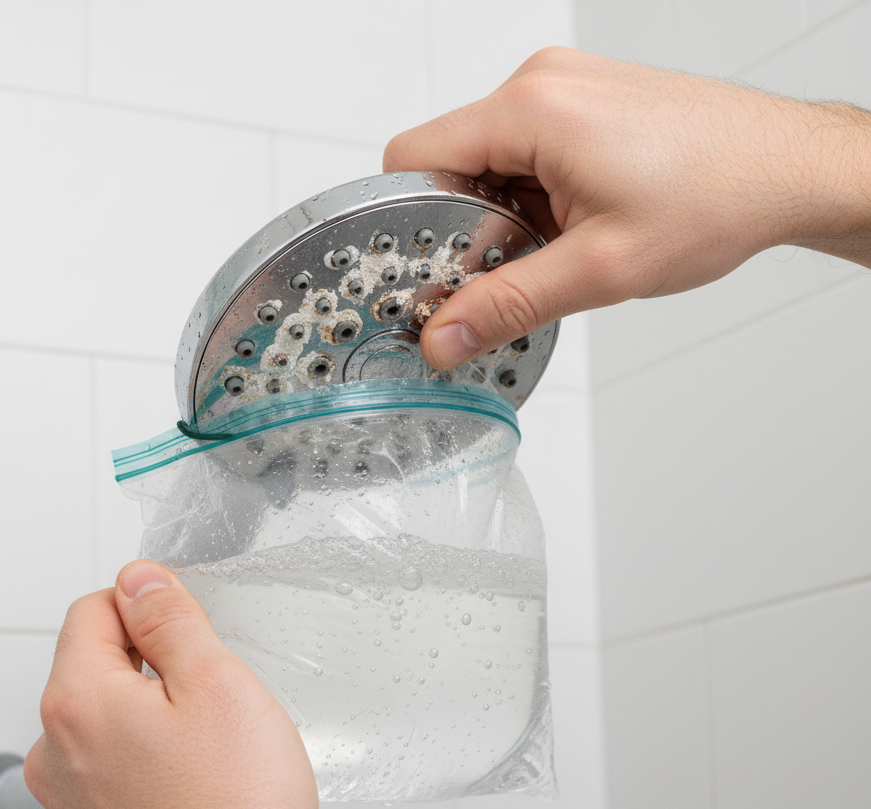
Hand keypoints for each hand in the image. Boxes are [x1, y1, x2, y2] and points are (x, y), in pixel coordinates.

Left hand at [24, 561, 337, 808]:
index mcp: (78, 702)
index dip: (147, 603)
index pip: (94, 609)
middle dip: (152, 665)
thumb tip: (140, 580)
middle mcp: (56, 754)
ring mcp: (69, 805)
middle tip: (212, 695)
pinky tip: (194, 790)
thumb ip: (170, 619)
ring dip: (150, 719)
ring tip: (208, 752)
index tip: (183, 623)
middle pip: (97, 667)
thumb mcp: (217, 682)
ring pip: (106, 724)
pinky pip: (111, 775)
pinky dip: (146, 767)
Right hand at [384, 46, 870, 368]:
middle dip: (463, 223)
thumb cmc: (718, 197)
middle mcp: (542, 83)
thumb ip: (507, 307)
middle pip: (449, 158)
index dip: (408, 220)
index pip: (413, 156)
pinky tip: (572, 224)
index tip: (427, 268)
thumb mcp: (600, 270)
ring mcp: (563, 87)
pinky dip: (530, 194)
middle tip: (508, 268)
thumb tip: (443, 338)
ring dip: (503, 212)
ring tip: (557, 244)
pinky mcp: (582, 100)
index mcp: (533, 109)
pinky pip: (522, 149)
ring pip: (486, 158)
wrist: (787, 170)